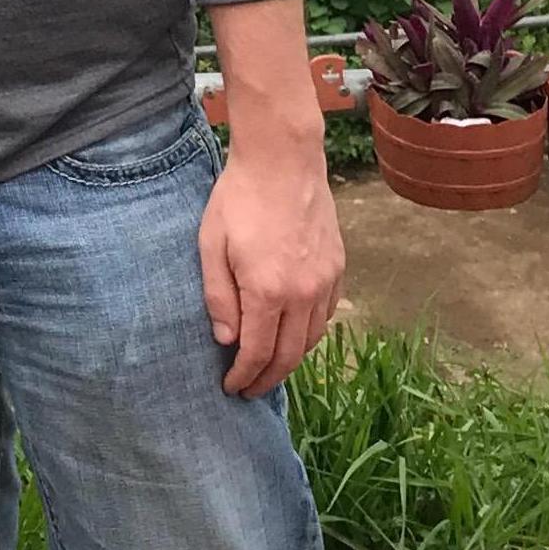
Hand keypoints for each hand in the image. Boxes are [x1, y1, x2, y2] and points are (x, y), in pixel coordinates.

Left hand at [198, 142, 344, 397]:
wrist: (283, 160)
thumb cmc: (239, 198)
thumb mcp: (211, 244)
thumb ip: (219, 296)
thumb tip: (226, 340)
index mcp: (268, 291)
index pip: (258, 352)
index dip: (244, 376)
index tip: (231, 388)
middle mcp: (303, 293)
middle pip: (289, 356)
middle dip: (268, 379)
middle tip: (250, 389)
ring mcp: (325, 281)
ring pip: (311, 340)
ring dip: (290, 360)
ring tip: (269, 367)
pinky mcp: (338, 267)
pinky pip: (326, 315)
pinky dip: (309, 334)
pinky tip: (292, 333)